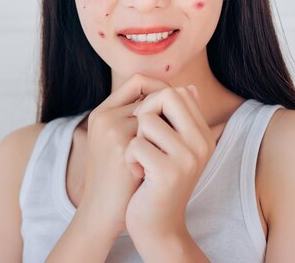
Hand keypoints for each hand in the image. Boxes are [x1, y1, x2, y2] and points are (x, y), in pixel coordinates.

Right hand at [77, 73, 169, 237]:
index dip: (160, 92)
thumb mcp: (125, 141)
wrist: (103, 212)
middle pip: (151, 96)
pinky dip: (162, 149)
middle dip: (166, 114)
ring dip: (165, 134)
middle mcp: (105, 116)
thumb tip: (192, 89)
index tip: (173, 112)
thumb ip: (147, 116)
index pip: (138, 81)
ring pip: (156, 116)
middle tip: (172, 136)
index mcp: (102, 112)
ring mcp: (113, 130)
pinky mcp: (123, 147)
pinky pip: (156, 134)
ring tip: (159, 155)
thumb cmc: (119, 177)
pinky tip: (152, 167)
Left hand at [124, 85, 214, 243]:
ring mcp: (187, 158)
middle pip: (168, 96)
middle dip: (145, 113)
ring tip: (141, 160)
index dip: (156, 102)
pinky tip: (137, 175)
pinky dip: (129, 159)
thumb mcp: (176, 148)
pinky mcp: (168, 172)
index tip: (149, 127)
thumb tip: (189, 87)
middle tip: (141, 138)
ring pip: (146, 120)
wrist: (158, 226)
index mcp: (205, 135)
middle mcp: (202, 143)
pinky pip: (135, 145)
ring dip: (135, 139)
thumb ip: (181, 119)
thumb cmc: (159, 182)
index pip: (180, 93)